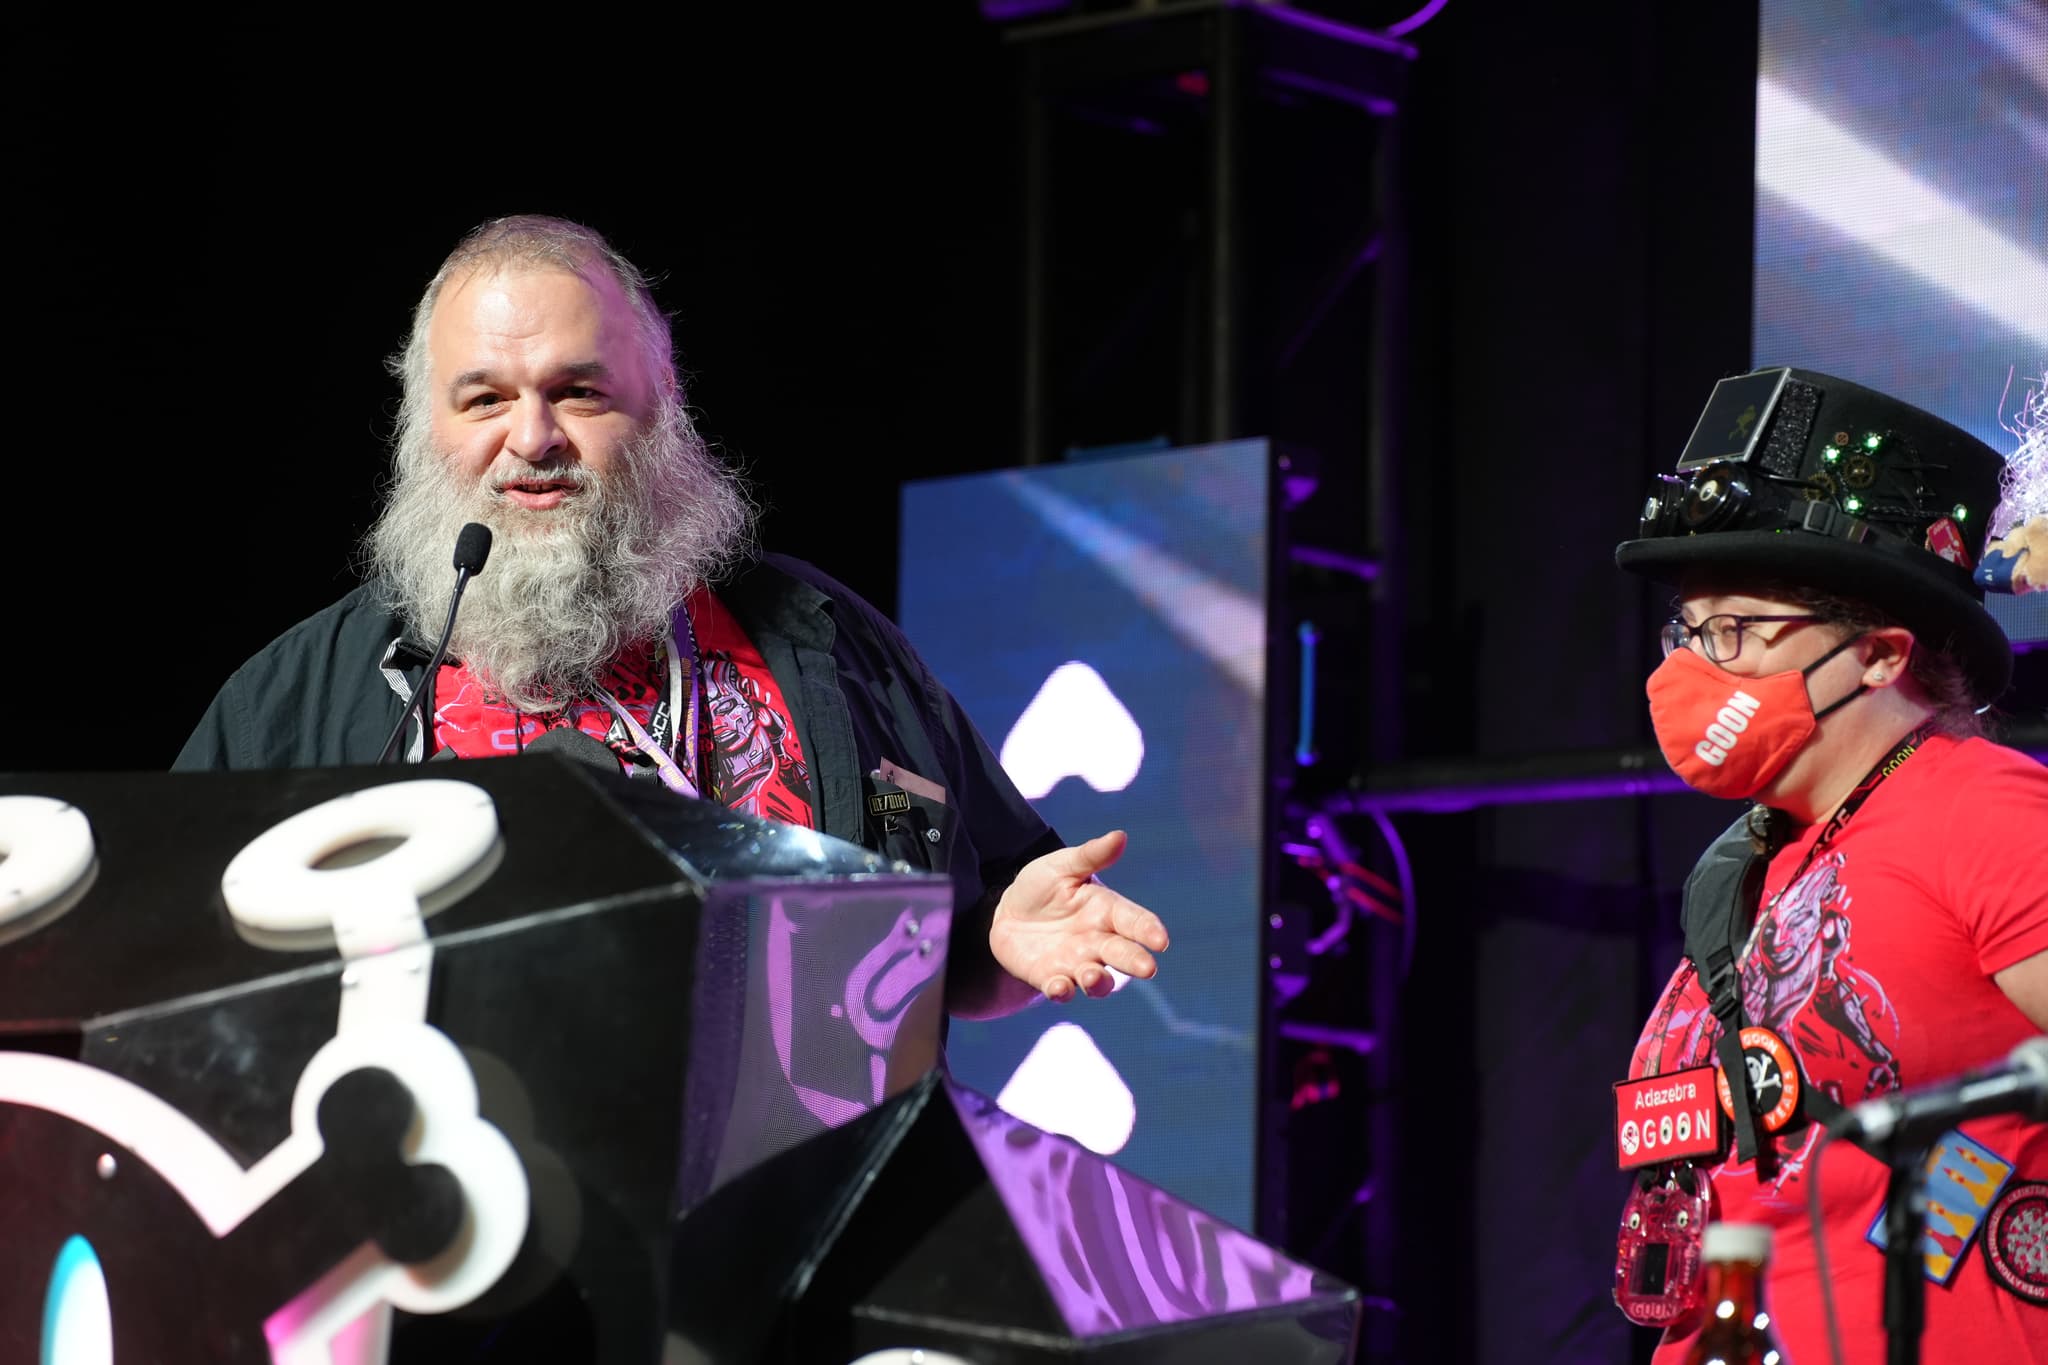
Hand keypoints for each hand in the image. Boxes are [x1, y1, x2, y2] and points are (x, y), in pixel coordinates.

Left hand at [988, 830, 1169, 1002]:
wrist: (1008, 912)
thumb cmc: (1043, 886)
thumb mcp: (1063, 865)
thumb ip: (1091, 856)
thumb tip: (1120, 836)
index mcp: (1107, 910)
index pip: (1135, 921)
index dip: (1149, 930)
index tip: (1161, 941)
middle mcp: (1098, 941)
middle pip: (1123, 955)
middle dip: (1135, 962)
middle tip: (1148, 968)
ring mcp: (1076, 963)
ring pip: (1098, 981)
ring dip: (1098, 982)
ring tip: (1091, 976)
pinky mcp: (1051, 978)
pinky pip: (1061, 990)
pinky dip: (1062, 991)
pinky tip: (1058, 987)